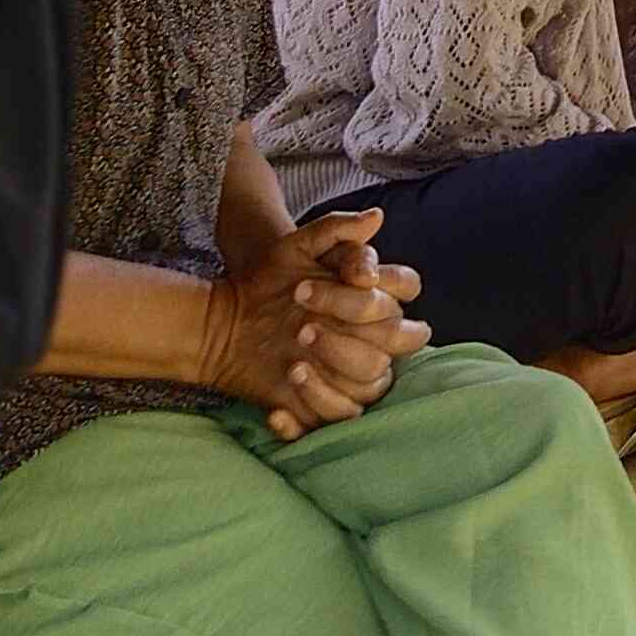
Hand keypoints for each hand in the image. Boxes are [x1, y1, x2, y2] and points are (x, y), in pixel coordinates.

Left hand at [206, 209, 432, 440]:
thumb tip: (375, 218)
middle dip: (351, 333)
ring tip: (292, 364)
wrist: (229, 319)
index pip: (405, 290)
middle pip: (394, 340)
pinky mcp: (328, 401)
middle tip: (303, 323)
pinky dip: (310, 412)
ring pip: (371, 384)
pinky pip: (339, 417)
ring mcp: (352, 371)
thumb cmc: (272, 277)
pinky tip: (277, 407)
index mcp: (375, 294)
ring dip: (334, 376)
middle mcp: (372, 335)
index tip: (339, 280)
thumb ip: (336, 230)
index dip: (373, 291)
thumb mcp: (296, 246)